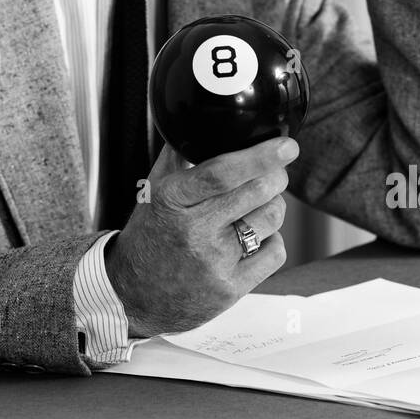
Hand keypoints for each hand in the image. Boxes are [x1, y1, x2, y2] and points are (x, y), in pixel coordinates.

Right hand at [104, 136, 298, 336]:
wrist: (133, 296)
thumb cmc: (150, 235)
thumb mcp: (153, 191)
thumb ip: (178, 155)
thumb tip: (204, 122)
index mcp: (173, 199)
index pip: (223, 172)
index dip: (260, 156)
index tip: (286, 146)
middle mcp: (193, 230)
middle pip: (257, 192)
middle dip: (276, 176)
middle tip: (275, 173)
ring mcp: (214, 262)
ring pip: (270, 219)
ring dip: (274, 206)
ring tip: (260, 206)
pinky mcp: (230, 289)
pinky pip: (274, 253)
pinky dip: (271, 240)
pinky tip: (254, 239)